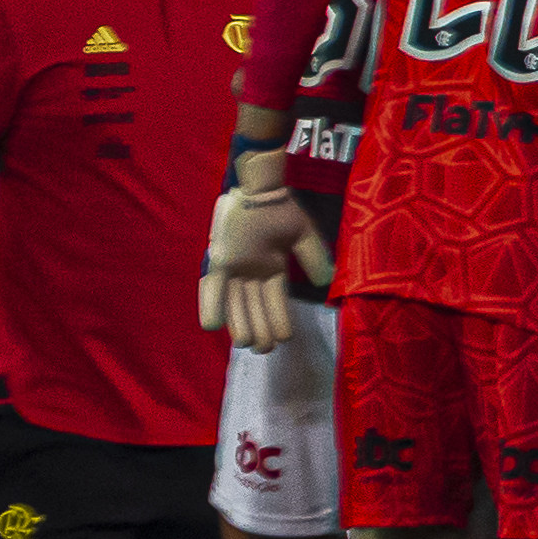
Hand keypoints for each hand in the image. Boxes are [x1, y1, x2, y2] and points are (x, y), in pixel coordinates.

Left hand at [199, 151, 330, 352]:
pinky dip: (211, 305)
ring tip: (245, 344)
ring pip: (236, 303)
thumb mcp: (301, 235)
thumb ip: (313, 258)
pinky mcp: (218, 261)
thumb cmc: (280, 209)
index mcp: (273, 268)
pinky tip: (212, 325)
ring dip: (239, 323)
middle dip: (260, 329)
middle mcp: (252, 272)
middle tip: (264, 349)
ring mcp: (234, 268)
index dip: (280, 319)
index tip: (285, 338)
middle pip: (255, 307)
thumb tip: (326, 282)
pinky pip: (212, 287)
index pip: (277, 300)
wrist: (259, 189)